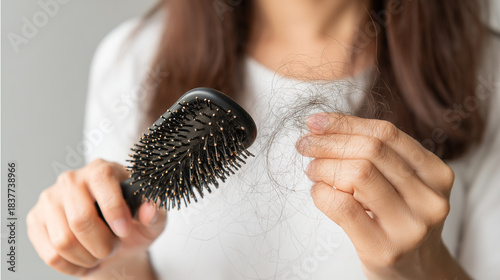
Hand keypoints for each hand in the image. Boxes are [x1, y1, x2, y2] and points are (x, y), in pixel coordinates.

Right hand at [27, 159, 166, 276]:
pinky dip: (72, 265)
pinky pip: (51, 255)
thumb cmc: (133, 224)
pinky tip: (83, 258)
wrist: (113, 242)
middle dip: (103, 244)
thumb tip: (149, 209)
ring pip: (64, 241)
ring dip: (88, 257)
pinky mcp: (36, 220)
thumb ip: (156, 212)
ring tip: (99, 252)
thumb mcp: (153, 220)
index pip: (101, 179)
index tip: (124, 231)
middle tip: (115, 246)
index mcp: (103, 169)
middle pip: (80, 219)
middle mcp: (72, 179)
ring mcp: (50, 199)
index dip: (113, 209)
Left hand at [296, 113, 469, 278]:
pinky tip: (319, 192)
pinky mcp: (384, 249)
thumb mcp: (403, 184)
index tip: (316, 122)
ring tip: (313, 169)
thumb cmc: (400, 219)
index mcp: (437, 174)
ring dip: (324, 166)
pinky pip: (342, 206)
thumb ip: (376, 156)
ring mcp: (409, 226)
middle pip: (370, 151)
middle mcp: (429, 199)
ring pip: (357, 174)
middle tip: (306, 145)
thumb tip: (322, 127)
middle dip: (328, 142)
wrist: (417, 272)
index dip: (345, 123)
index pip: (386, 133)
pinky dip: (321, 193)